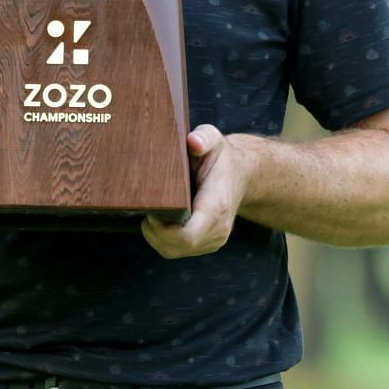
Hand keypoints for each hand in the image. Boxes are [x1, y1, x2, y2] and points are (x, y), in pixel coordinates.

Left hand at [141, 125, 253, 258]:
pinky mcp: (208, 244)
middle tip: (145, 211)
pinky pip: (179, 251)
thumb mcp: (214, 139)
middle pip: (177, 247)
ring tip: (152, 214)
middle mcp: (218, 229)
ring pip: (174, 252)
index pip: (188, 236)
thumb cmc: (221, 157)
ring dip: (156, 237)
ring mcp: (215, 239)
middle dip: (154, 233)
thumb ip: (204, 137)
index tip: (151, 213)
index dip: (163, 231)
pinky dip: (164, 240)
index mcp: (217, 206)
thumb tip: (192, 142)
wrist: (242, 174)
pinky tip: (161, 221)